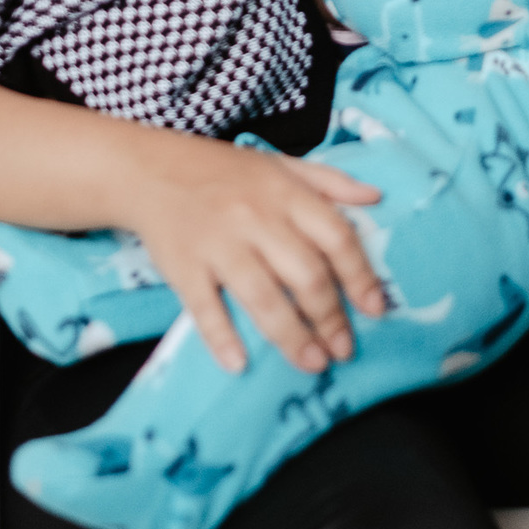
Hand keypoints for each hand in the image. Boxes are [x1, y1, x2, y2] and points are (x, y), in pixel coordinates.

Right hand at [131, 141, 386, 374]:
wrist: (151, 169)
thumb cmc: (224, 171)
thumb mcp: (282, 164)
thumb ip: (331, 182)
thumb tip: (377, 198)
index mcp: (286, 193)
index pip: (336, 237)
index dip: (360, 276)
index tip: (376, 308)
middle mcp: (256, 218)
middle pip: (305, 274)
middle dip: (330, 318)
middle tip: (343, 349)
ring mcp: (219, 244)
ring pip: (263, 297)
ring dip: (292, 337)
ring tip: (312, 363)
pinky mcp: (184, 267)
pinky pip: (205, 308)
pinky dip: (222, 338)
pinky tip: (240, 364)